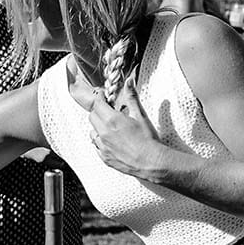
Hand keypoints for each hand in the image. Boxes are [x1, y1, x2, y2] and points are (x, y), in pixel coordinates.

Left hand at [64, 56, 164, 179]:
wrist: (151, 162)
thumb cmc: (148, 139)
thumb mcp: (141, 115)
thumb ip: (132, 97)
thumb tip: (129, 82)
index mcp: (112, 120)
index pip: (97, 104)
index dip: (100, 98)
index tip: (104, 96)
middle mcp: (103, 133)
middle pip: (92, 116)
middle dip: (98, 110)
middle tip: (108, 109)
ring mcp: (102, 147)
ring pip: (92, 131)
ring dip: (98, 126)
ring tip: (111, 126)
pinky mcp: (104, 158)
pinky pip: (96, 145)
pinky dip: (100, 140)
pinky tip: (111, 140)